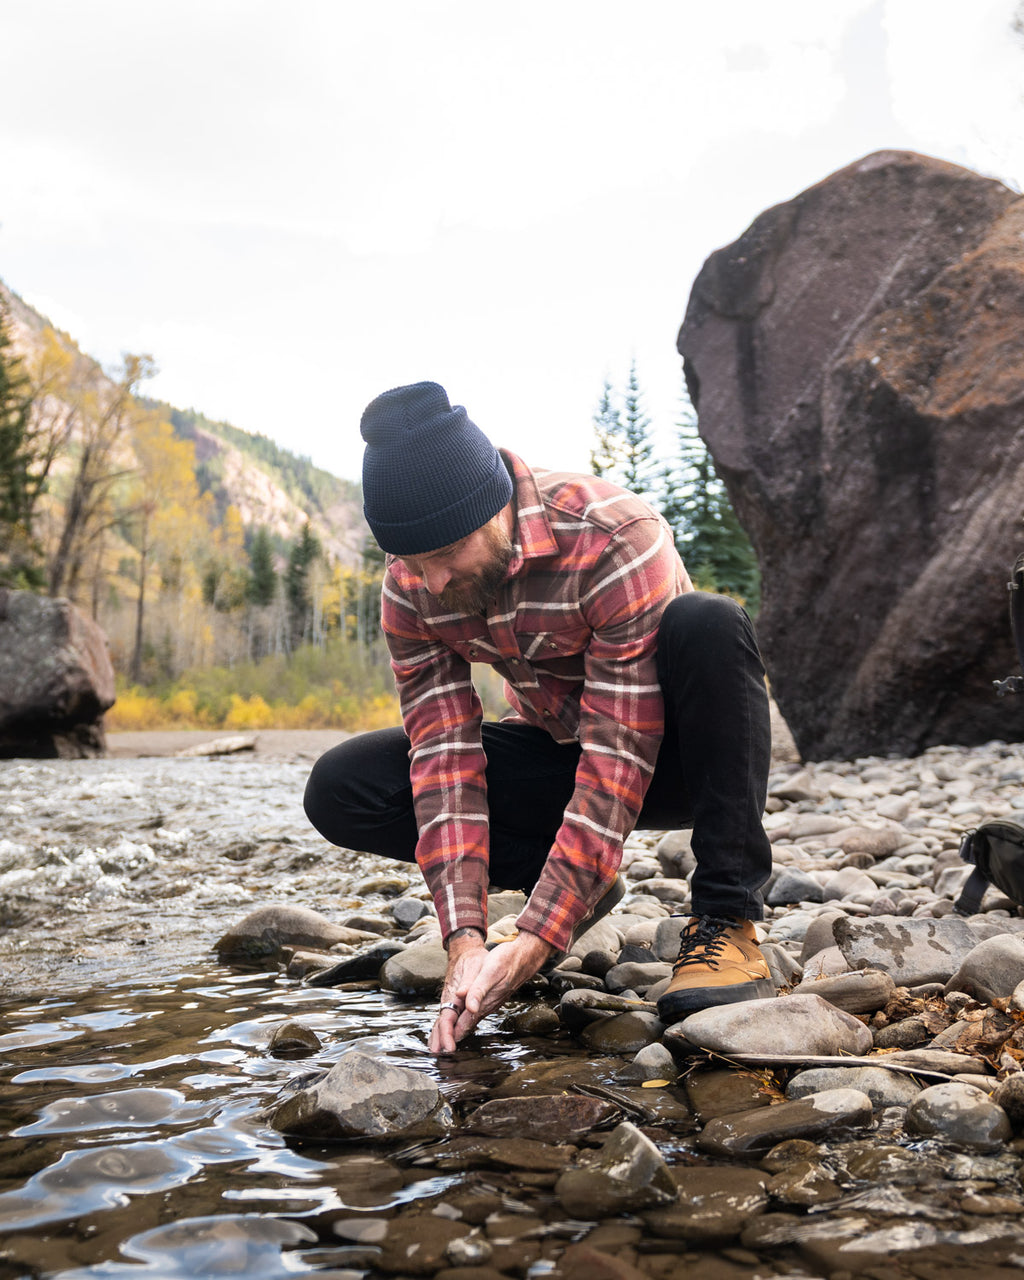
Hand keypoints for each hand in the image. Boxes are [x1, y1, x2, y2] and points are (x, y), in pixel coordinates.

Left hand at [428, 929, 553, 1053]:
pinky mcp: (490, 998)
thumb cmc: (507, 961)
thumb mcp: (490, 972)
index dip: (450, 1035)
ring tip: (444, 1040)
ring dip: (456, 1030)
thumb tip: (468, 1007)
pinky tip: (461, 1020)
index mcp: (483, 1002)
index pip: (463, 1024)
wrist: (524, 957)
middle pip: (465, 1026)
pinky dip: (463, 1020)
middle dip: (451, 1037)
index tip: (439, 1049)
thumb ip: (478, 990)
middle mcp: (486, 1006)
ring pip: (469, 1021)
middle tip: (437, 1050)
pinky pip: (473, 1013)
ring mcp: (489, 1003)